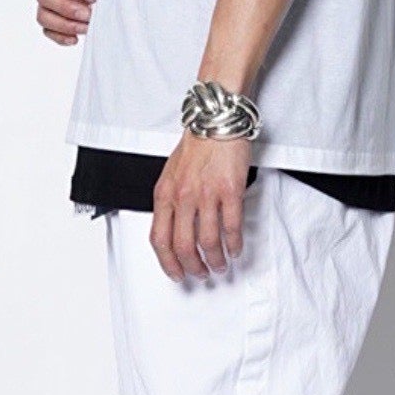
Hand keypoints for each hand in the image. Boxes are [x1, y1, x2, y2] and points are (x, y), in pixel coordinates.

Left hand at [150, 128, 250, 279]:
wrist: (215, 122)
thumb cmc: (197, 146)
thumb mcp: (171, 175)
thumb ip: (170, 202)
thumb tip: (174, 231)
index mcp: (164, 194)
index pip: (159, 239)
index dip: (168, 263)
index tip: (177, 273)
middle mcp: (183, 197)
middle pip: (183, 246)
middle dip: (193, 267)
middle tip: (201, 273)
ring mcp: (206, 195)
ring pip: (208, 241)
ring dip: (215, 260)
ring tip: (220, 264)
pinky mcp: (230, 191)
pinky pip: (231, 227)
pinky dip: (234, 244)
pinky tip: (235, 249)